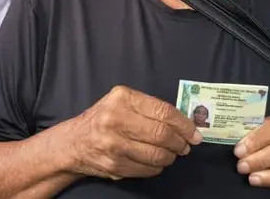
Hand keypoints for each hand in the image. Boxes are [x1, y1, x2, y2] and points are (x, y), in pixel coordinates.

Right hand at [61, 85, 202, 180]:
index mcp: (122, 98)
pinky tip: (156, 161)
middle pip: (162, 134)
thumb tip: (184, 122)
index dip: (184, 124)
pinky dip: (158, 167)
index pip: (163, 112)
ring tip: (172, 153)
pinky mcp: (115, 165)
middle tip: (186, 145)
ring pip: (157, 155)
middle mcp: (116, 119)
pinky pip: (148, 169)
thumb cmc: (103, 118)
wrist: (74, 142)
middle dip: (180, 142)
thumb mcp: (121, 102)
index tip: (195, 132)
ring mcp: (114, 145)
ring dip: (171, 156)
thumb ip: (149, 107)